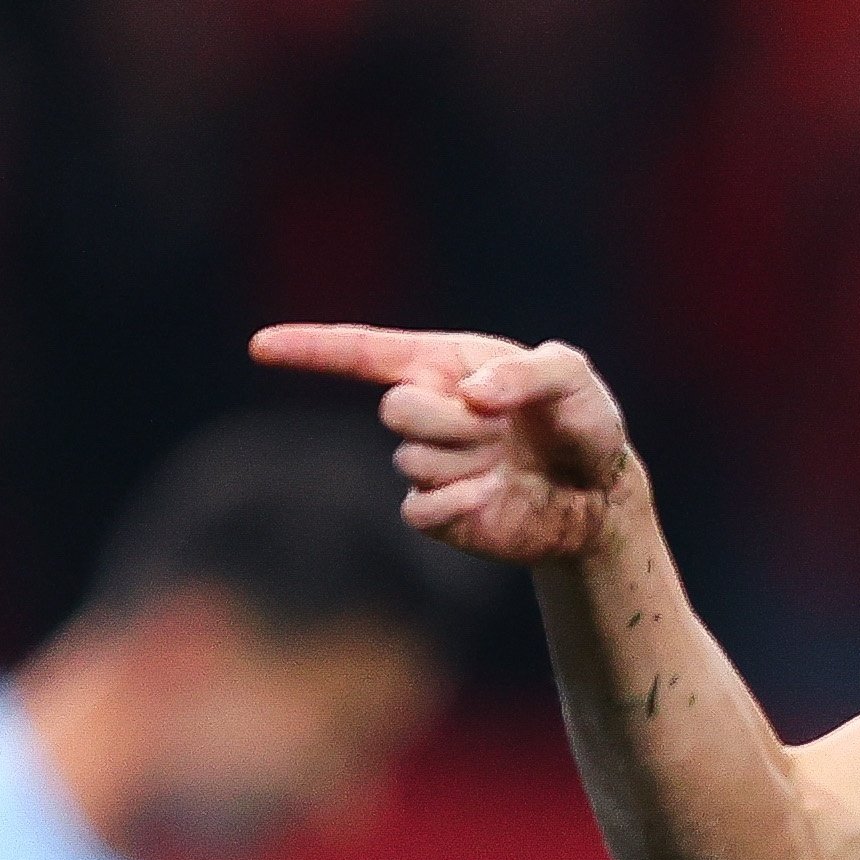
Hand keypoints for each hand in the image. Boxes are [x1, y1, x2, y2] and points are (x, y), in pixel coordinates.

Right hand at [247, 324, 639, 564]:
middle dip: (449, 419)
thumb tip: (471, 395)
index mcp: (444, 363)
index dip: (311, 349)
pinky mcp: (437, 513)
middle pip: (396, 410)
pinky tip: (490, 498)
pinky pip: (418, 509)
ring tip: (506, 463)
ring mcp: (428, 464)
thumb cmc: (585, 422)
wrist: (600, 496)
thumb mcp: (573, 379)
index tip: (259, 346)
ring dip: (467, 462)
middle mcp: (428, 410)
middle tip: (498, 428)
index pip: (365, 352)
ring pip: (413, 462)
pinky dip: (456, 504)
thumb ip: (530, 373)